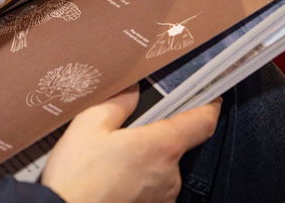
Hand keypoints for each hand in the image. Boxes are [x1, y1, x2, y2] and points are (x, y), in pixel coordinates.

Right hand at [42, 86, 221, 202]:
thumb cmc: (76, 176)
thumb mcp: (88, 125)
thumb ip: (117, 103)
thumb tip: (132, 91)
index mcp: (161, 146)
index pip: (202, 122)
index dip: (207, 106)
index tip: (208, 97)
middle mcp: (170, 174)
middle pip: (174, 145)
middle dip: (153, 136)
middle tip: (123, 134)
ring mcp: (162, 198)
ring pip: (160, 169)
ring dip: (143, 161)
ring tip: (109, 161)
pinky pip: (150, 189)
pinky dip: (135, 181)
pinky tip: (109, 180)